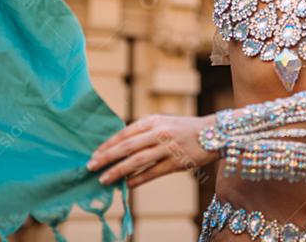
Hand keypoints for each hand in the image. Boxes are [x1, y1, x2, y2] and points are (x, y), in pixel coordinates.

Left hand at [87, 113, 218, 188]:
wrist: (214, 133)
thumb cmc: (185, 128)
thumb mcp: (164, 121)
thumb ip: (144, 130)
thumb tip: (120, 145)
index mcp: (154, 120)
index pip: (125, 133)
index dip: (108, 144)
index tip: (94, 153)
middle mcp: (159, 132)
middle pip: (127, 147)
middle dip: (106, 157)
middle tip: (91, 167)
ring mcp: (168, 148)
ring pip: (137, 161)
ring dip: (118, 171)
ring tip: (104, 179)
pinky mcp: (176, 162)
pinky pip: (152, 173)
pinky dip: (138, 179)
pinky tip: (127, 185)